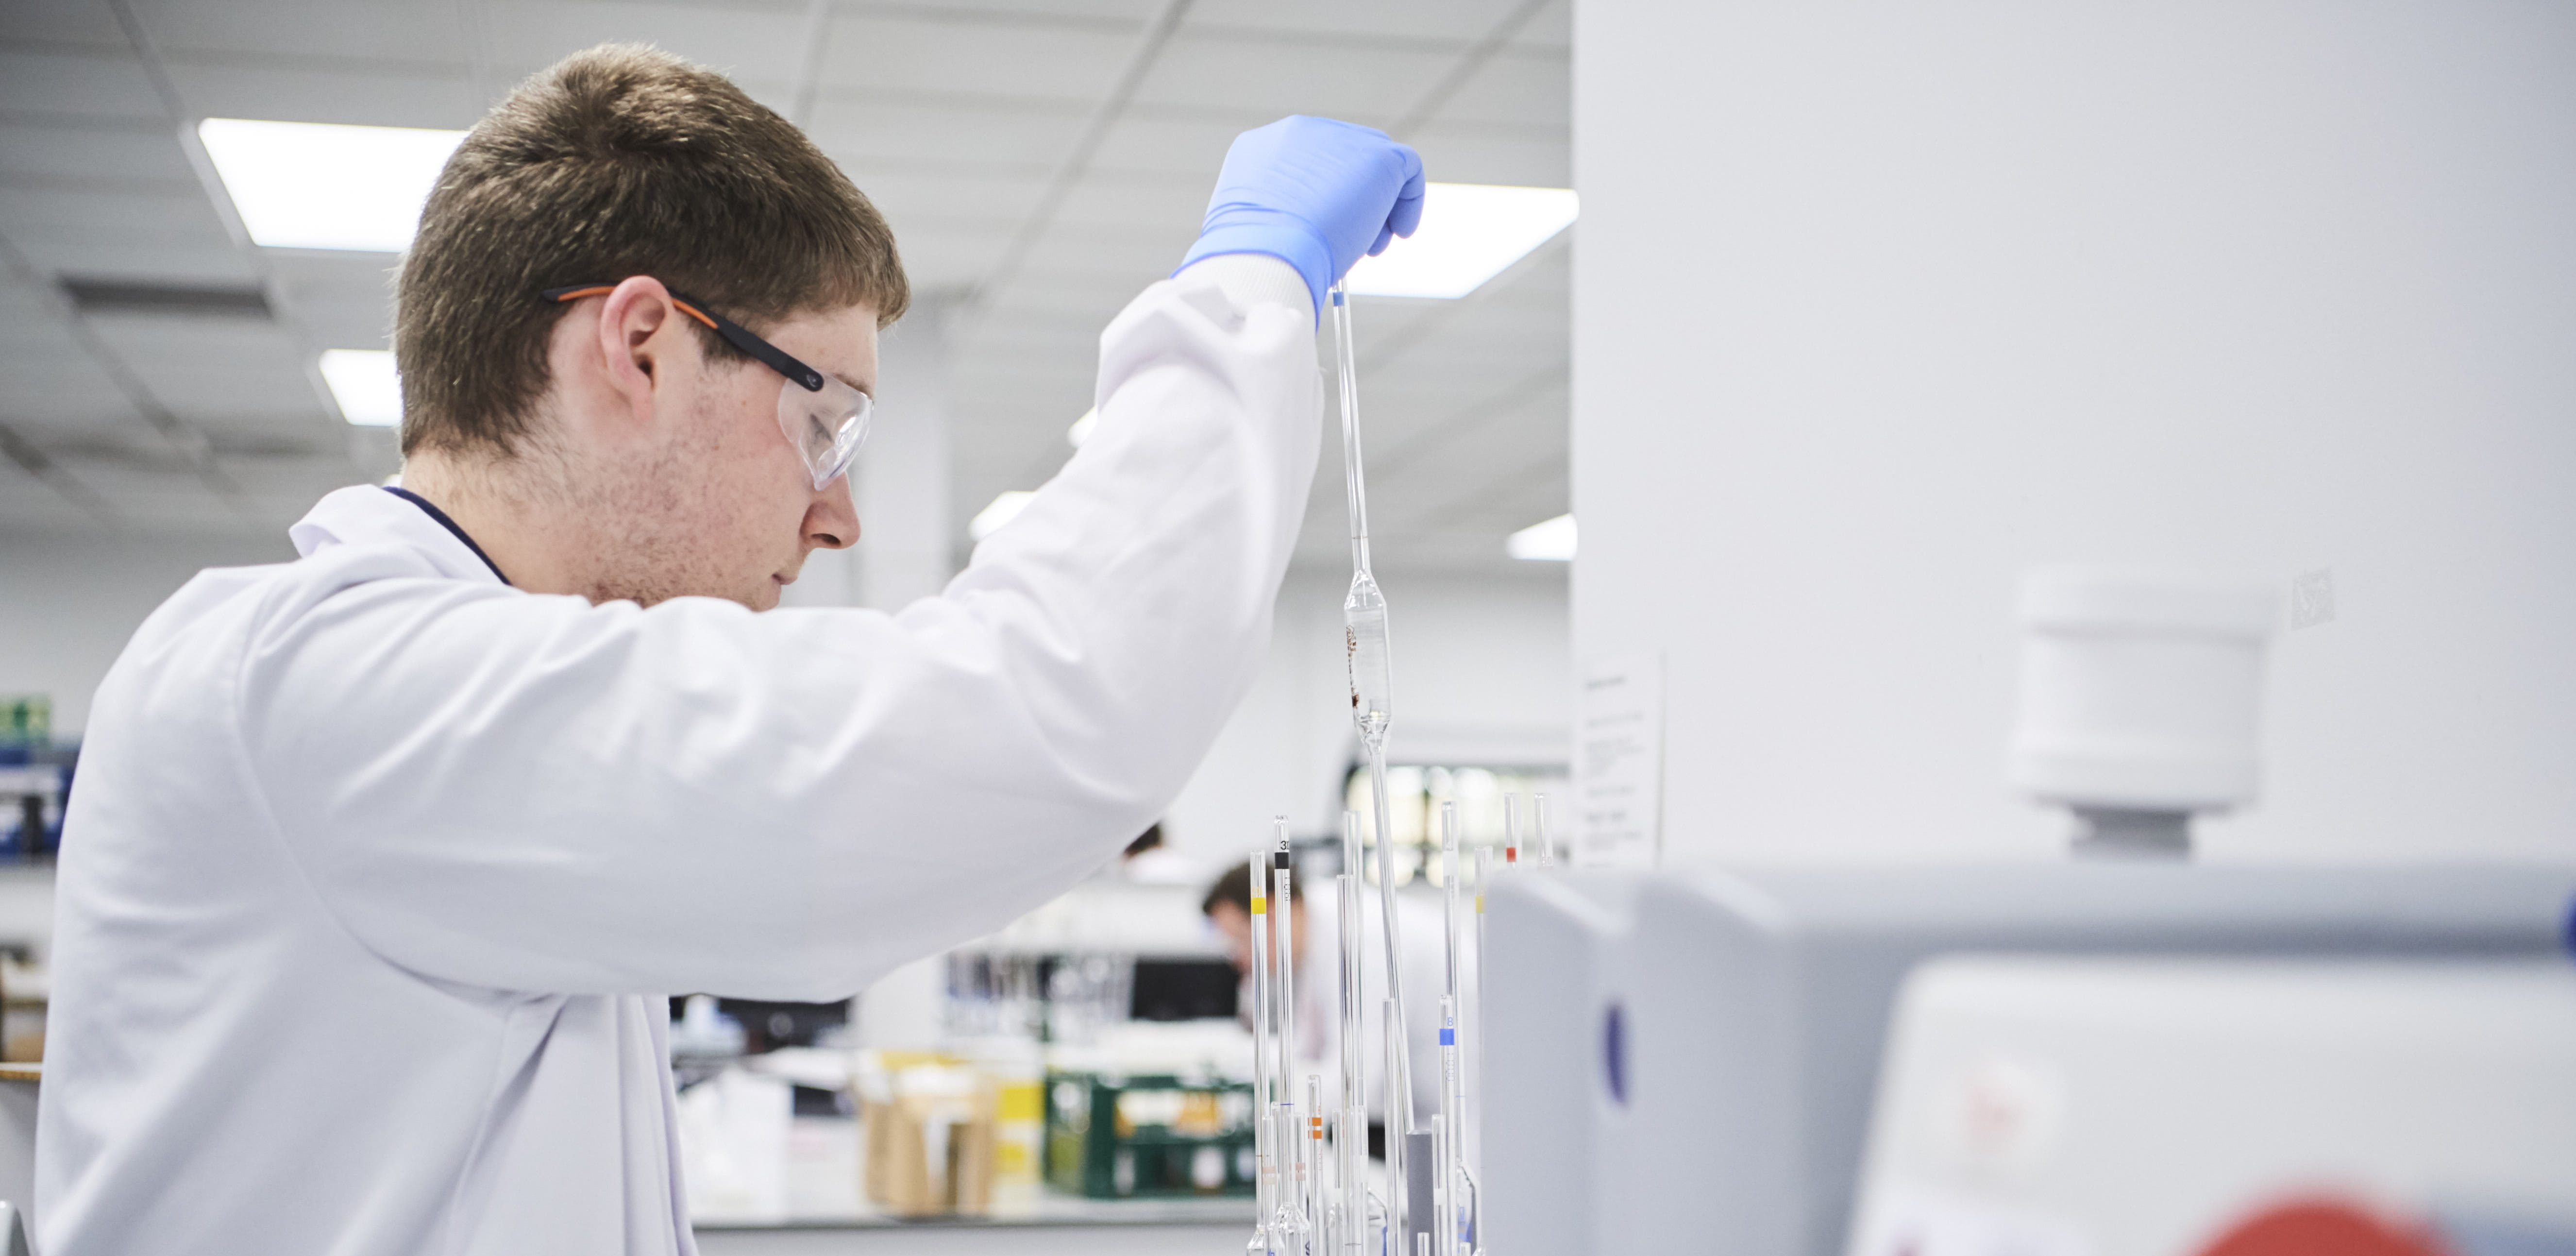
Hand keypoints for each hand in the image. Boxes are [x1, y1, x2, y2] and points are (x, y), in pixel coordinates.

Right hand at [1177, 116, 1426, 312]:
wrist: (1266, 255)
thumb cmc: (1256, 257)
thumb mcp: (1257, 229)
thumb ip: (1279, 216)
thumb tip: (1303, 232)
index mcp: (1262, 148)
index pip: (1307, 165)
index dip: (1323, 199)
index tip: (1326, 233)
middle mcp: (1298, 133)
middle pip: (1342, 160)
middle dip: (1351, 202)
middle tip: (1356, 244)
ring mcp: (1339, 139)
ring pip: (1373, 165)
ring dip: (1377, 208)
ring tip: (1371, 248)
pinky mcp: (1377, 156)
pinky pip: (1407, 168)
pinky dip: (1410, 201)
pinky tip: (1400, 232)